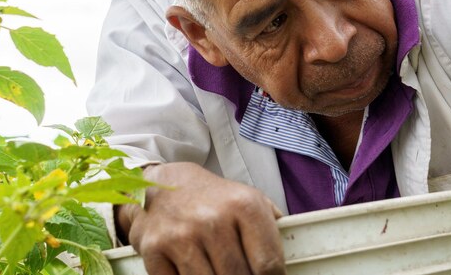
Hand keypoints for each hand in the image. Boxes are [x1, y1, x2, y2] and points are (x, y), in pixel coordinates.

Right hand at [116, 162, 284, 274]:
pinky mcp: (155, 249)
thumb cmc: (212, 199)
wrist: (161, 184)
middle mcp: (213, 219)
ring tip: (218, 271)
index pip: (269, 265)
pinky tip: (192, 271)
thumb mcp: (248, 200)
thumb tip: (295, 260)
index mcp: (244, 206)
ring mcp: (181, 236)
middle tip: (238, 274)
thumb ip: (273, 228)